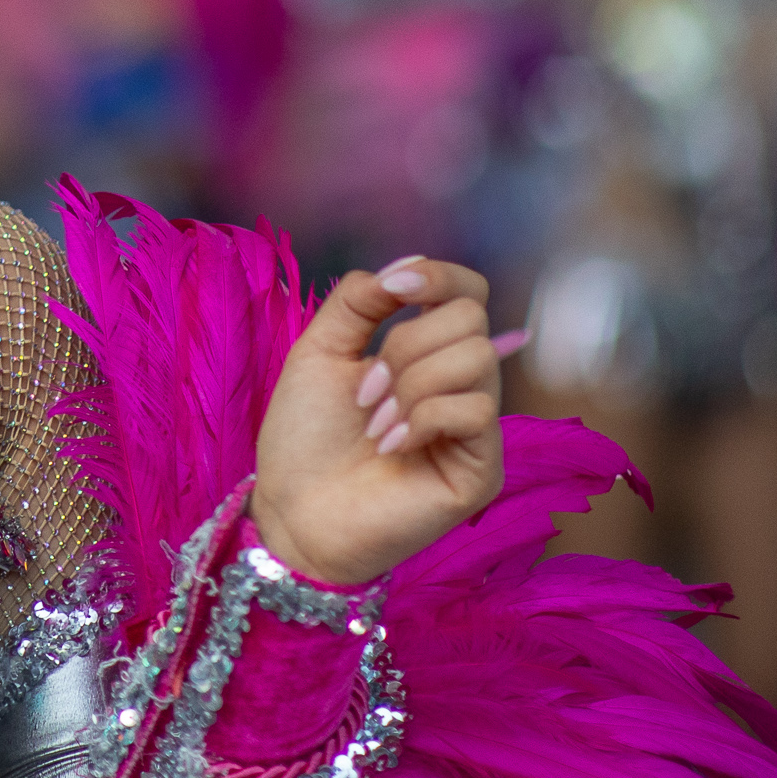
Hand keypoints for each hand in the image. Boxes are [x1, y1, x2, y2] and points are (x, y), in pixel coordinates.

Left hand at [248, 258, 504, 587]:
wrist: (293, 510)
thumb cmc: (305, 438)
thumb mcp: (321, 350)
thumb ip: (359, 301)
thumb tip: (407, 267)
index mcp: (427, 353)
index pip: (469, 293)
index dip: (439, 277)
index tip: (392, 293)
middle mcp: (461, 386)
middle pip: (471, 319)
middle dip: (405, 345)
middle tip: (364, 391)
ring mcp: (476, 430)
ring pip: (477, 359)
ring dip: (410, 384)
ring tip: (374, 422)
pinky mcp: (483, 470)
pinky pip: (477, 410)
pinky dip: (423, 418)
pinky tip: (390, 445)